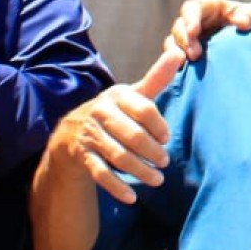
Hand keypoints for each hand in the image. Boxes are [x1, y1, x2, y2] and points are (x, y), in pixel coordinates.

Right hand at [51, 47, 185, 204]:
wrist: (72, 131)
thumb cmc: (115, 112)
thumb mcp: (133, 95)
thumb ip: (157, 78)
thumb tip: (179, 52)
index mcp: (117, 95)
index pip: (143, 108)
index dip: (158, 124)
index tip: (167, 138)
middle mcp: (101, 112)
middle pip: (131, 135)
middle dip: (151, 151)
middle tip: (165, 162)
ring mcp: (90, 135)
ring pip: (118, 156)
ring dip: (140, 170)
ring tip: (157, 180)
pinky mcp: (81, 156)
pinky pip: (100, 174)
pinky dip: (116, 187)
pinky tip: (132, 197)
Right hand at [167, 0, 250, 60]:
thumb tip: (241, 23)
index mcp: (208, 7)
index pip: (192, 8)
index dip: (190, 18)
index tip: (193, 31)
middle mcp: (194, 22)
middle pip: (179, 27)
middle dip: (184, 39)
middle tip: (195, 55)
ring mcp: (189, 39)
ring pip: (173, 43)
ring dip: (178, 53)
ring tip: (189, 63)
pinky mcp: (188, 56)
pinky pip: (175, 60)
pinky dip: (177, 65)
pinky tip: (185, 73)